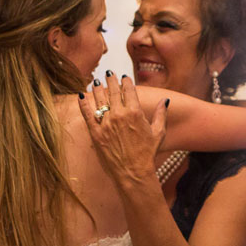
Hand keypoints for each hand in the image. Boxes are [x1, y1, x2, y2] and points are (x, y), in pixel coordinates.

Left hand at [77, 72, 167, 190]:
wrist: (133, 172)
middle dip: (111, 80)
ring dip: (98, 88)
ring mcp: (106, 123)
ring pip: (100, 100)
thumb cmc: (147, 153)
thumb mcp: (158, 132)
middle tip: (108, 73)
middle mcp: (120, 115)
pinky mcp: (96, 133)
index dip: (125, 81)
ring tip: (96, 82)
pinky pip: (87, 114)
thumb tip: (165, 101)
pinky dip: (83, 104)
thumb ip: (161, 114)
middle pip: (113, 91)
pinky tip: (80, 95)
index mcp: (135, 112)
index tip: (123, 76)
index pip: (128, 90)